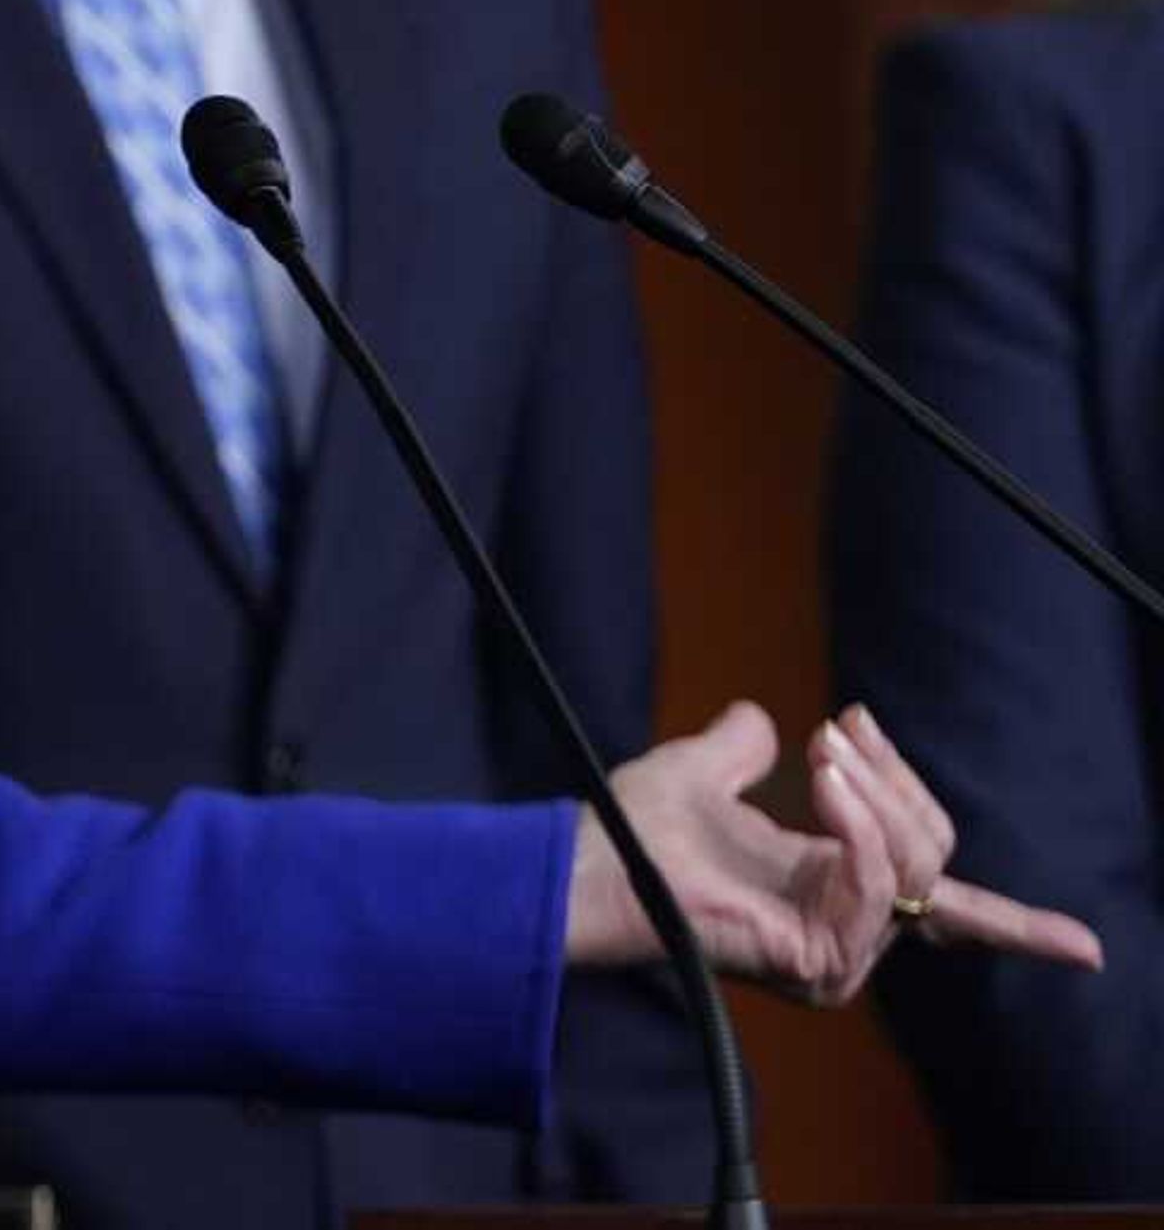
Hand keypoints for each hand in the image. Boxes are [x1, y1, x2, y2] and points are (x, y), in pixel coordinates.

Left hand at [565, 699, 1102, 1003]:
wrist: (593, 860)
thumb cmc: (635, 829)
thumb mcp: (705, 772)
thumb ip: (743, 750)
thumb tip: (761, 720)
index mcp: (838, 888)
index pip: (951, 913)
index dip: (1023, 929)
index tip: (1090, 948)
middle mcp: (850, 931)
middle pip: (937, 851)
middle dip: (895, 777)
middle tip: (837, 727)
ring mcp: (840, 955)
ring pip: (916, 864)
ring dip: (871, 792)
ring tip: (824, 747)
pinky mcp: (824, 963)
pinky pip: (878, 883)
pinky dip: (857, 823)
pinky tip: (824, 784)